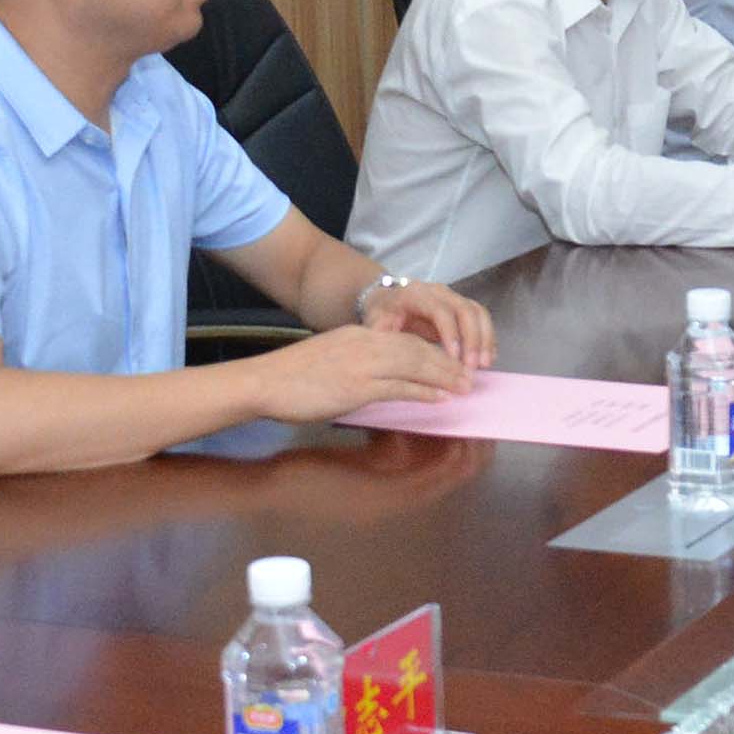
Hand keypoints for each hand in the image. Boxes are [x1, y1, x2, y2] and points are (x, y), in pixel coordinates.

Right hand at [244, 321, 471, 421]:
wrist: (264, 382)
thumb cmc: (293, 376)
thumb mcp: (331, 358)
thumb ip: (358, 362)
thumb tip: (380, 379)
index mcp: (360, 335)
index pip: (406, 339)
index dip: (433, 351)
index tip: (452, 362)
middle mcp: (365, 344)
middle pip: (418, 349)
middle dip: (447, 362)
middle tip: (469, 376)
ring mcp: (362, 365)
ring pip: (414, 365)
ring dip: (444, 376)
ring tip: (464, 387)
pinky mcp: (357, 387)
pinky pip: (399, 387)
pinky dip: (423, 391)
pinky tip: (439, 397)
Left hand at [362, 274, 494, 372]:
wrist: (385, 301)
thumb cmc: (381, 316)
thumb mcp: (376, 327)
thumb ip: (388, 341)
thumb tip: (402, 361)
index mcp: (415, 294)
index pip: (440, 311)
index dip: (450, 334)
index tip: (455, 359)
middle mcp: (438, 292)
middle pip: (465, 310)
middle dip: (473, 340)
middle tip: (472, 367)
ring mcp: (453, 297)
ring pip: (478, 312)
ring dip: (485, 339)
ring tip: (485, 365)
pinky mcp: (462, 307)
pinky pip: (481, 318)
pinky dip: (487, 338)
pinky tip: (488, 358)